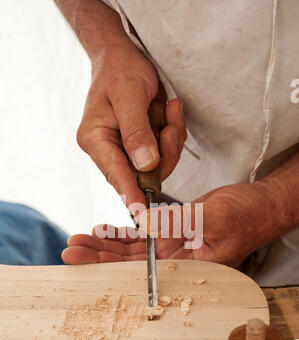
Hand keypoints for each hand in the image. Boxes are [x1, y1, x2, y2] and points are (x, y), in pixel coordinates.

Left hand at [62, 181, 275, 266]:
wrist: (260, 205)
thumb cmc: (248, 214)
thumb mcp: (214, 216)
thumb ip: (179, 222)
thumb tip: (142, 223)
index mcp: (190, 267)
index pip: (141, 273)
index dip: (109, 267)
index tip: (82, 259)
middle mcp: (178, 261)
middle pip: (129, 263)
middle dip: (98, 256)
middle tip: (70, 249)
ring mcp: (175, 246)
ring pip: (133, 250)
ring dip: (105, 245)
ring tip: (78, 240)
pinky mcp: (174, 232)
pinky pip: (144, 234)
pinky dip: (123, 233)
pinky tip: (103, 230)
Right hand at [76, 43, 185, 206]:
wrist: (123, 57)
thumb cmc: (121, 71)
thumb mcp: (130, 95)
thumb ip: (137, 132)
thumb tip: (145, 165)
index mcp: (95, 139)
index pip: (115, 173)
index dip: (132, 193)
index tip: (143, 213)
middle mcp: (107, 150)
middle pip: (140, 174)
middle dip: (163, 155)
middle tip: (171, 127)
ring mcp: (124, 151)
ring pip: (156, 167)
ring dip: (171, 143)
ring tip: (171, 111)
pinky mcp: (140, 147)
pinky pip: (164, 154)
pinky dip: (173, 136)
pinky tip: (171, 112)